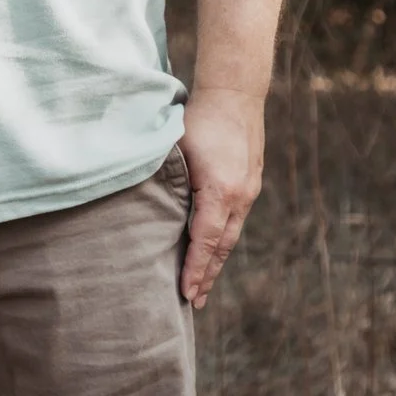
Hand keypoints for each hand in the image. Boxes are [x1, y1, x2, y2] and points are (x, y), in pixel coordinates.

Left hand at [178, 84, 266, 308]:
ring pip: (231, 236)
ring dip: (216, 262)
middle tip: (193, 303)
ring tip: (202, 285)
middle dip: (207, 276)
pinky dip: (223, 240)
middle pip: (222, 247)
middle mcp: (240, 196)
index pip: (205, 241)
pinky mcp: (250, 184)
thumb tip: (145, 209)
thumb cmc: (199, 117)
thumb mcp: (177, 150)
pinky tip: (213, 250)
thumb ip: (167, 181)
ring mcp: (248, 191)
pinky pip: (235, 221)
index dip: (194, 270)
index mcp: (220, 190)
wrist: (236, 92)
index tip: (185, 294)